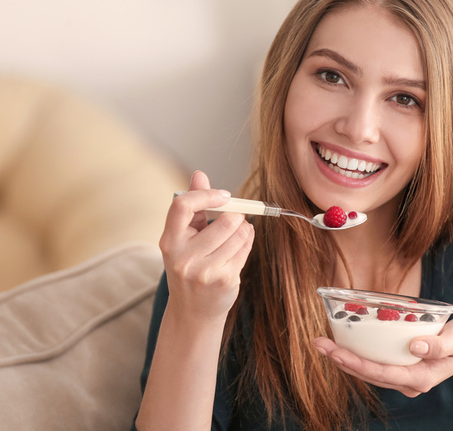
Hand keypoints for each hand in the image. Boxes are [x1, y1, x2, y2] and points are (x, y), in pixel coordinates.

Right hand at [159, 170, 254, 321]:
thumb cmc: (189, 267)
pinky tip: (242, 244)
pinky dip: (248, 241)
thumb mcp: (184, 238)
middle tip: (236, 217)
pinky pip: (246, 249)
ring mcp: (204, 271)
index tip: (224, 196)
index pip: (182, 205)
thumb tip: (199, 174)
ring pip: (240, 234)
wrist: (193, 312)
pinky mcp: (224, 281)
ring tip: (239, 232)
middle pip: (225, 221)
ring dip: (245, 229)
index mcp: (169, 241)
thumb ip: (193, 207)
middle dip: (236, 216)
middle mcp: (183, 257)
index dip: (206, 195)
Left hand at [313, 316, 452, 396]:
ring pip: (369, 372)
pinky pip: (375, 365)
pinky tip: (345, 344)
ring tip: (324, 343)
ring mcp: (405, 377)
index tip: (334, 350)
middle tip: (318, 342)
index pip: (380, 373)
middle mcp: (409, 382)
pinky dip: (358, 355)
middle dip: (341, 359)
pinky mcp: (402, 369)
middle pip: (369, 374)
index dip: (355, 363)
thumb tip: (413, 346)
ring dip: (346, 358)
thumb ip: (438, 344)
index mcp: (420, 377)